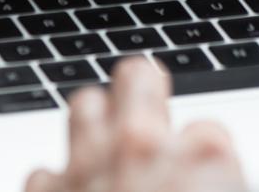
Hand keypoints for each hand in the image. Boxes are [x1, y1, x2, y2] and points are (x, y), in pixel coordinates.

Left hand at [25, 59, 246, 191]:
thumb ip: (215, 177)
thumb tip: (211, 178)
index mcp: (206, 157)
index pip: (210, 133)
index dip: (206, 158)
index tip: (204, 180)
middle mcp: (143, 147)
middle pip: (138, 77)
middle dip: (143, 88)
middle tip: (149, 105)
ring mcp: (89, 167)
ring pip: (84, 107)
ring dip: (95, 124)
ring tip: (106, 143)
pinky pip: (43, 174)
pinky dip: (57, 183)